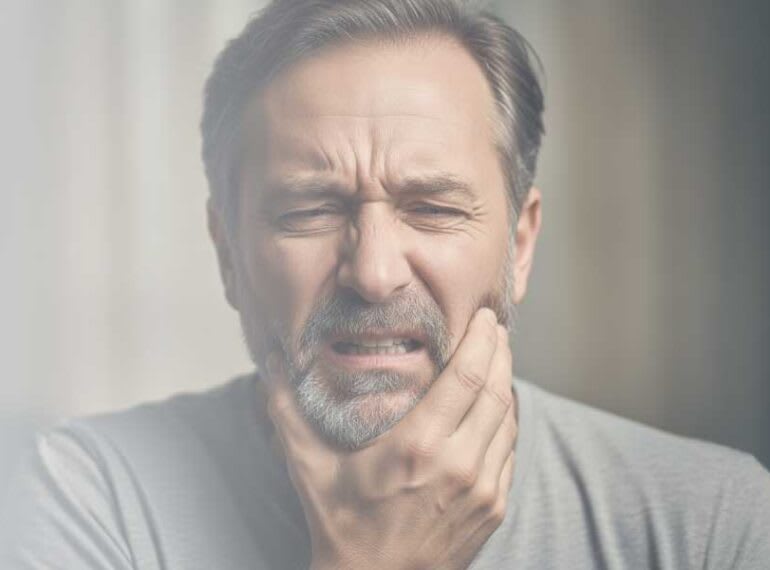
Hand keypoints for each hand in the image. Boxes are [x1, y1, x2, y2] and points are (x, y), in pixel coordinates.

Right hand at [264, 308, 516, 569]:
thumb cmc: (342, 523)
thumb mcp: (309, 465)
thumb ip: (288, 408)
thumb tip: (273, 360)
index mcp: (418, 446)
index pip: (465, 377)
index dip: (480, 340)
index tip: (484, 316)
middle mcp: (459, 464)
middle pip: (495, 390)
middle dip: (499, 351)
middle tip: (494, 326)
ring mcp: (482, 489)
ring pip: (507, 419)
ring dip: (505, 382)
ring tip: (498, 357)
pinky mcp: (493, 507)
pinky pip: (510, 450)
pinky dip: (506, 420)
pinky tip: (497, 404)